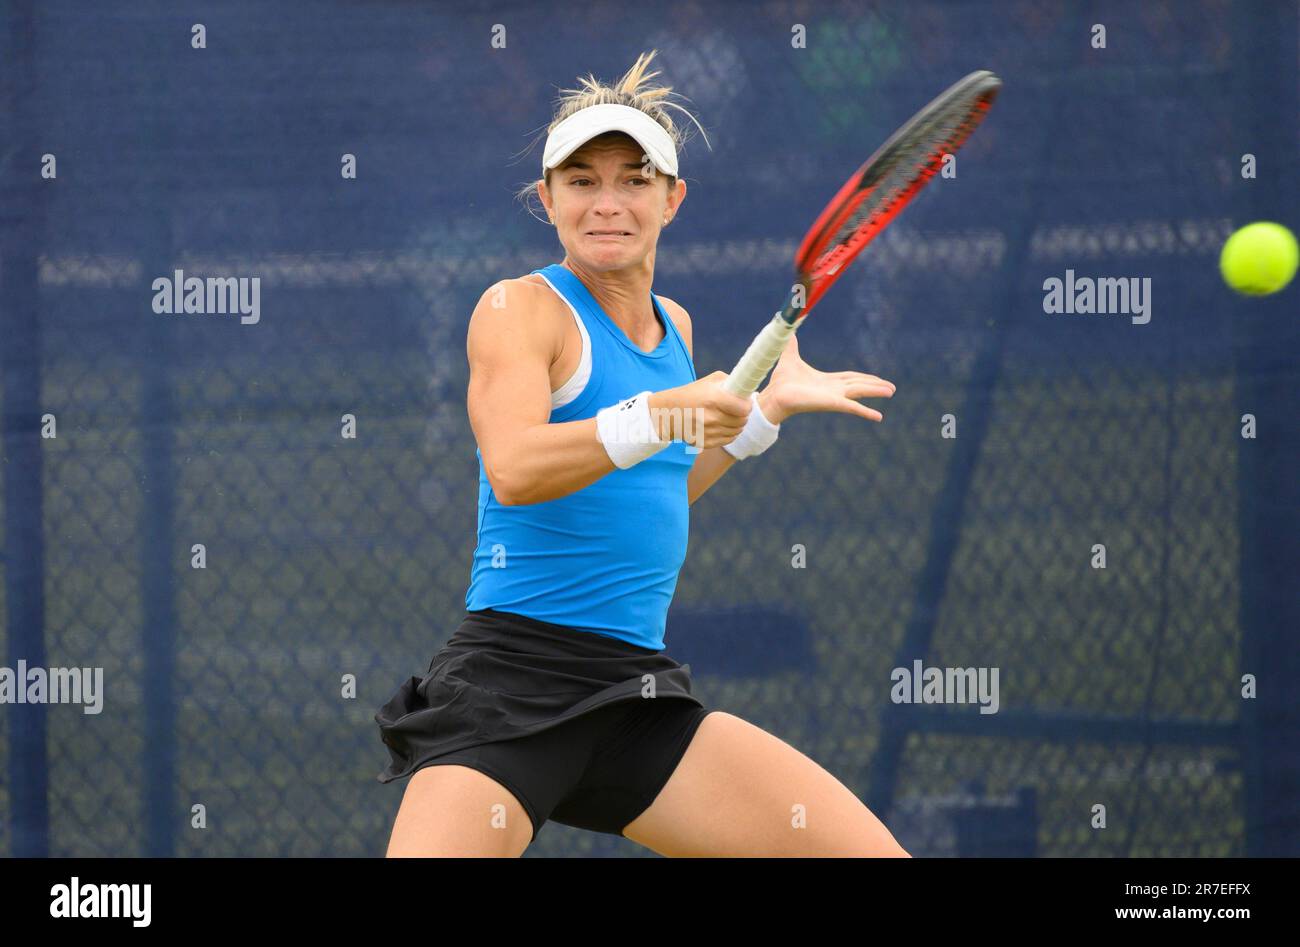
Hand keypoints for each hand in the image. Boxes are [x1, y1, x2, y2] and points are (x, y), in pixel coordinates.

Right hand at [649, 371, 751, 449]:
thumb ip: (731, 383)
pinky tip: (722, 425)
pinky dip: (728, 434)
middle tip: (738, 410)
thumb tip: (748, 392)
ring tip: (728, 416)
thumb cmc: (692, 393)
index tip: (745, 402)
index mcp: (713, 399)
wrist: (668, 413)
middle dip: (743, 415)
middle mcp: (711, 417)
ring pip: (736, 432)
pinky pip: (728, 440)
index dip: (747, 405)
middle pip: (742, 421)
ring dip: (737, 425)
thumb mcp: (710, 380)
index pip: (744, 409)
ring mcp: (707, 432)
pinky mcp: (704, 443)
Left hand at [759, 334, 894, 423]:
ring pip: (860, 392)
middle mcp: (833, 390)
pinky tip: (879, 417)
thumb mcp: (790, 358)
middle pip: (859, 385)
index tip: (876, 379)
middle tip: (891, 388)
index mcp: (826, 381)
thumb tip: (788, 332)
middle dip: (875, 386)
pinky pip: (853, 407)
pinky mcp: (832, 403)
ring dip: (876, 391)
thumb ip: (792, 346)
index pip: (850, 378)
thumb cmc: (781, 382)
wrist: (775, 395)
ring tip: (891, 392)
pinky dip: (866, 412)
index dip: (864, 378)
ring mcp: (834, 397)